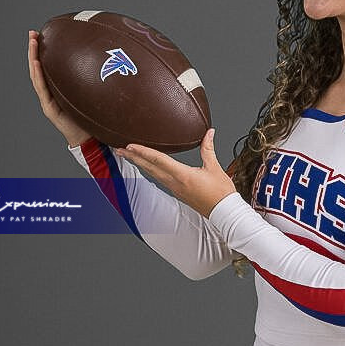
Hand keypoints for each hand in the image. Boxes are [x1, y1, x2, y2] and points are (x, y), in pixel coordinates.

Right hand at [28, 30, 92, 147]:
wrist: (88, 139)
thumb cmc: (93, 116)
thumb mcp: (95, 92)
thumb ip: (97, 79)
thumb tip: (117, 59)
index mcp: (60, 88)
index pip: (49, 66)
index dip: (44, 51)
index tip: (44, 33)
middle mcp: (52, 92)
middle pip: (39, 67)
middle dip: (34, 49)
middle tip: (32, 32)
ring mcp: (48, 100)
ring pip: (36, 76)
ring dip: (33, 58)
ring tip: (32, 42)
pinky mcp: (49, 108)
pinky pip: (42, 89)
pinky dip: (38, 75)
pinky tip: (36, 63)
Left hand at [115, 129, 237, 218]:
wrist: (224, 213)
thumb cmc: (221, 193)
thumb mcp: (215, 167)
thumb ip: (208, 148)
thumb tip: (209, 132)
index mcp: (182, 175)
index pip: (158, 160)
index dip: (142, 151)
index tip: (129, 145)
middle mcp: (175, 183)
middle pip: (149, 167)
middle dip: (133, 158)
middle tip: (120, 149)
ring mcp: (174, 189)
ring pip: (152, 174)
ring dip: (140, 164)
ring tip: (129, 156)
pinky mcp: (177, 193)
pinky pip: (159, 179)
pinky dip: (150, 171)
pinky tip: (147, 167)